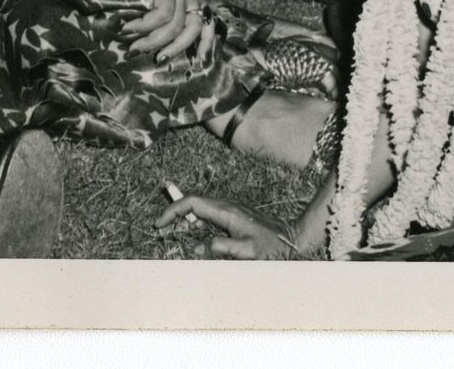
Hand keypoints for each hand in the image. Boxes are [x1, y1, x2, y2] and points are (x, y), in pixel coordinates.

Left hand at [122, 0, 205, 59]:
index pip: (163, 13)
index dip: (145, 26)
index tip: (125, 28)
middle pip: (176, 26)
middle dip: (154, 42)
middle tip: (132, 50)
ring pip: (193, 30)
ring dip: (177, 47)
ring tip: (159, 58)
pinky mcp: (199, 1)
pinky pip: (207, 25)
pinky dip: (206, 43)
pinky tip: (200, 59)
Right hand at [156, 194, 305, 259]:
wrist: (292, 238)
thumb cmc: (272, 246)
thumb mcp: (247, 251)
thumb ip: (221, 248)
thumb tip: (196, 247)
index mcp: (226, 212)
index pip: (192, 203)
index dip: (173, 210)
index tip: (160, 223)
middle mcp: (227, 206)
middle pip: (193, 201)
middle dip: (174, 210)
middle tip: (160, 224)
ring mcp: (231, 208)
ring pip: (200, 205)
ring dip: (184, 213)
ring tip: (170, 224)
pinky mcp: (234, 214)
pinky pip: (208, 211)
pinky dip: (195, 216)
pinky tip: (192, 225)